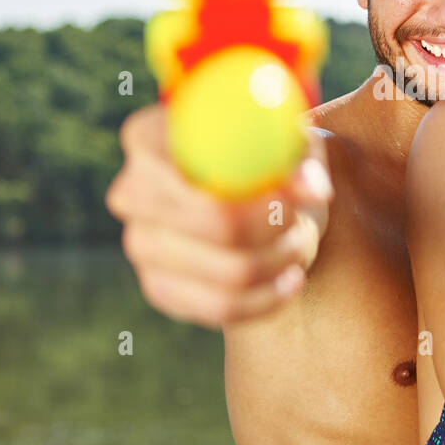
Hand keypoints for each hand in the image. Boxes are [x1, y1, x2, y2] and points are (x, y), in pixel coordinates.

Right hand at [105, 103, 332, 326]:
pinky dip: (268, 298)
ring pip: (228, 272)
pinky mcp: (159, 288)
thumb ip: (298, 156)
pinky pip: (223, 307)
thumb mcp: (286, 141)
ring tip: (298, 243)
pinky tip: (290, 281)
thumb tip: (313, 189)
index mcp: (149, 137)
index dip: (254, 185)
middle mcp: (131, 191)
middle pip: (216, 222)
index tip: (293, 196)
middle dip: (273, 228)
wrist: (249, 198)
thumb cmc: (265, 156)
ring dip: (278, 261)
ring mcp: (140, 244)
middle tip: (300, 224)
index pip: (200, 166)